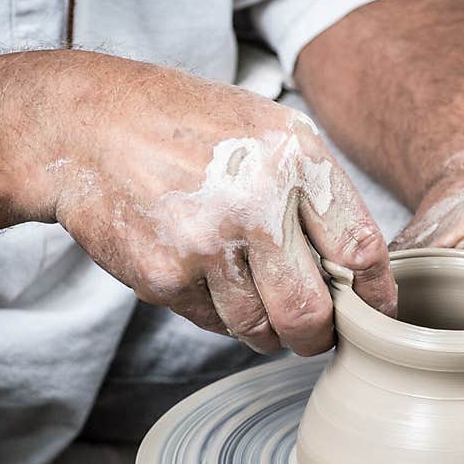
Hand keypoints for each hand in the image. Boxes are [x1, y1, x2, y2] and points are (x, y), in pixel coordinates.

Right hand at [39, 52, 395, 355]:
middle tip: (316, 334)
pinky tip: (204, 276)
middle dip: (319, 336)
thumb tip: (357, 267)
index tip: (376, 314)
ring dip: (267, 330)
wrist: (87, 127)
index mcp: (294, 158)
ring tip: (253, 298)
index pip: (360, 248)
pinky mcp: (165, 277)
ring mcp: (206, 244)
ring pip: (260, 329)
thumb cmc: (186, 127)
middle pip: (312, 312)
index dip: (376, 295)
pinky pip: (213, 323)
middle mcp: (255, 203)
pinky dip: (218, 313)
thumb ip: (315, 191)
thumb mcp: (267, 129)